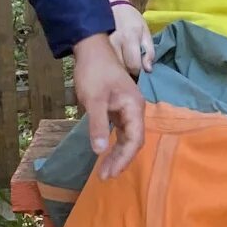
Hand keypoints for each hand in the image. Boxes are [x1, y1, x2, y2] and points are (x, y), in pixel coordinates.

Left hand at [72, 33, 144, 179]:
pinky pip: (121, 130)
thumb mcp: (93, 100)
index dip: (123, 159)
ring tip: (104, 170)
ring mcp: (128, 109)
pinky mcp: (119, 108)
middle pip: (133, 141)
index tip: (110, 173)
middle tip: (104, 176)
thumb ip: (98, 125)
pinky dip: (114, 143)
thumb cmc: (94, 72)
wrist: (91, 49)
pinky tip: (105, 152)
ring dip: (117, 153)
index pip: (134, 140)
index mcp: (134, 107)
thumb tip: (99, 151)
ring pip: (127, 137)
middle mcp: (135, 110)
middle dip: (120, 160)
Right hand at [107, 0, 152, 75]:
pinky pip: (103, 62)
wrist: (110, 4)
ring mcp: (102, 45)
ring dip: (117, 69)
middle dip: (127, 72)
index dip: (138, 71)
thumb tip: (148, 70)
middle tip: (129, 67)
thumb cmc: (130, 18)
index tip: (138, 68)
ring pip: (111, 67)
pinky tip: (111, 60)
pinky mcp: (95, 46)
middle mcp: (114, 42)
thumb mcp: (145, 31)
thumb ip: (149, 51)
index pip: (134, 66)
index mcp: (130, 37)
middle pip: (121, 69)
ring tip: (121, 63)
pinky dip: (108, 64)